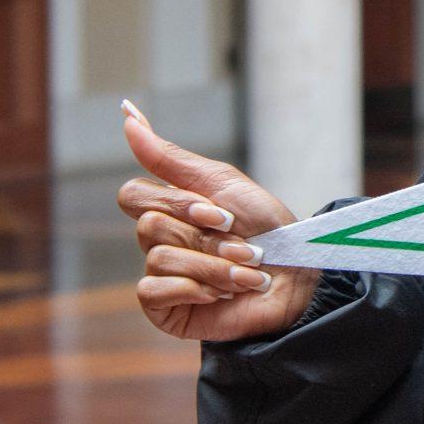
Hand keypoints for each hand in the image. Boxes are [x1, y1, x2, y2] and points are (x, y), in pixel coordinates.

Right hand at [117, 101, 316, 340]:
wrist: (297, 278)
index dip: (177, 203)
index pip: (132, 195)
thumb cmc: (267, 229)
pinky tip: (221, 294)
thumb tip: (126, 114)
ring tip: (244, 273)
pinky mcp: (163, 309)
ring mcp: (159, 275)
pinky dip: (194, 288)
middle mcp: (158, 241)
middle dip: (206, 237)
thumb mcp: (222, 183)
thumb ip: (169, 157)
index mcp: (170, 209)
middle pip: (149, 226)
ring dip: (212, 265)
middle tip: (242, 245)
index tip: (221, 213)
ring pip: (158, 257)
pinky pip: (152, 291)